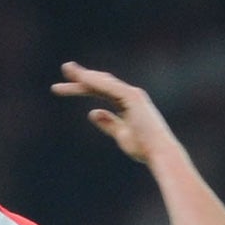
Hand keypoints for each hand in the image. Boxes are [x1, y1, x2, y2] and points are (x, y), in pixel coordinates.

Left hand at [51, 62, 178, 164]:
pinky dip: (95, 81)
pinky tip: (81, 78)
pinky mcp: (133, 97)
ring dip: (85, 75)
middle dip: (82, 76)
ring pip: (104, 81)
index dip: (83, 87)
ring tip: (67, 70)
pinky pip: (109, 86)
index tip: (64, 87)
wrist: (161, 154)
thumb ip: (108, 123)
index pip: (101, 91)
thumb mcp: (121, 135)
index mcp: (128, 104)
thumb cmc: (145, 149)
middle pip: (101, 83)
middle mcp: (130, 95)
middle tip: (65, 69)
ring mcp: (132, 95)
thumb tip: (92, 112)